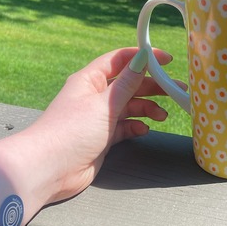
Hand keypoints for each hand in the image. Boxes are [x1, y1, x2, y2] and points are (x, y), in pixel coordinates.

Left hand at [24, 47, 174, 202]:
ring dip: (147, 108)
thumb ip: (127, 83)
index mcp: (91, 79)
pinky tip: (144, 130)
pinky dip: (136, 127)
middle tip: (177, 90)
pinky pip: (125, 127)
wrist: (49, 169)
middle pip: (129, 84)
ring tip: (162, 116)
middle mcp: (95, 96)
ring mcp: (98, 118)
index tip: (167, 60)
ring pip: (129, 106)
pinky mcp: (102, 138)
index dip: (144, 57)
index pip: (121, 60)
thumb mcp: (104, 103)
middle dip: (153, 86)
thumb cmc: (72, 130)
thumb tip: (143, 56)